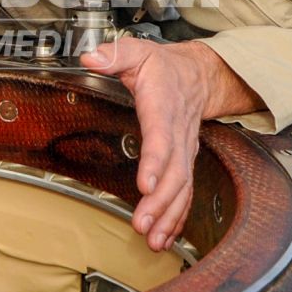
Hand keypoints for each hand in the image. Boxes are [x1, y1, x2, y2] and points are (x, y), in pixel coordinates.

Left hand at [79, 39, 234, 251]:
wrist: (200, 75)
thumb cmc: (165, 68)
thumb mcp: (138, 51)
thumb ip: (115, 54)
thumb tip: (91, 57)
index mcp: (164, 108)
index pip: (161, 138)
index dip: (155, 162)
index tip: (146, 184)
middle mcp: (178, 135)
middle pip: (175, 173)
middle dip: (160, 203)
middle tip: (143, 225)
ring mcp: (185, 151)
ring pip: (182, 189)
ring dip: (169, 217)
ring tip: (153, 240)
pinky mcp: (185, 163)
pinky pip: (185, 193)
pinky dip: (177, 217)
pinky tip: (165, 237)